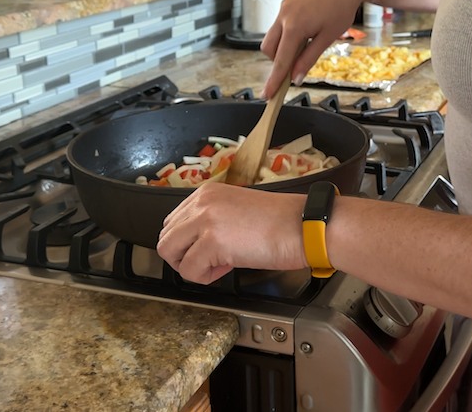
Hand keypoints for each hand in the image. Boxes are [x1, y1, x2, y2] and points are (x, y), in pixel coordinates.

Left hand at [156, 183, 306, 283]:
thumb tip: (198, 244)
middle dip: (185, 255)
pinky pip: (189, 270)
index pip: (174, 222)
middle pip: (166, 237)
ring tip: (218, 265)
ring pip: (169, 252)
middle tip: (212, 261)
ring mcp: (205, 220)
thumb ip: (213, 221)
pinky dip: (205, 277)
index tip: (213, 247)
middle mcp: (201, 202)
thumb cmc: (282, 223)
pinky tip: (228, 267)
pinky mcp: (212, 241)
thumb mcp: (238, 212)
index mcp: (207, 193)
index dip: (190, 242)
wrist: (305, 226)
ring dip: (191, 266)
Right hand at [259, 0, 370, 96]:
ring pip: (272, 35)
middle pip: (268, 48)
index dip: (274, 80)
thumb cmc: (341, 8)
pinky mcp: (286, 1)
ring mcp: (284, 6)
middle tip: (296, 64)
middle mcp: (284, 15)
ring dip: (282, 46)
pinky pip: (279, 23)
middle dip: (278, 60)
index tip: (267, 94)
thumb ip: (309, 59)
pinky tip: (307, 29)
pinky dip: (287, 33)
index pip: (280, 60)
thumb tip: (296, 78)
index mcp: (294, 26)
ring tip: (306, 42)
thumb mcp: (327, 38)